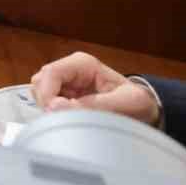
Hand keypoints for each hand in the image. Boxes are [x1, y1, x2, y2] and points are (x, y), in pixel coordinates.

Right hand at [30, 52, 159, 124]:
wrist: (145, 111)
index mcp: (83, 64)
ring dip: (50, 109)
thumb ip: (95, 105)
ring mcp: (65, 82)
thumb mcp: (125, 103)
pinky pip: (47, 103)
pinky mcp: (64, 96)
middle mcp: (70, 70)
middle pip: (41, 82)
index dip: (48, 95)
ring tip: (72, 120)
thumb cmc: (138, 103)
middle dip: (48, 103)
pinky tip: (70, 120)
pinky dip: (53, 113)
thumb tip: (58, 107)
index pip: (50, 73)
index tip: (56, 114)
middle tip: (67, 119)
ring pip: (40, 92)